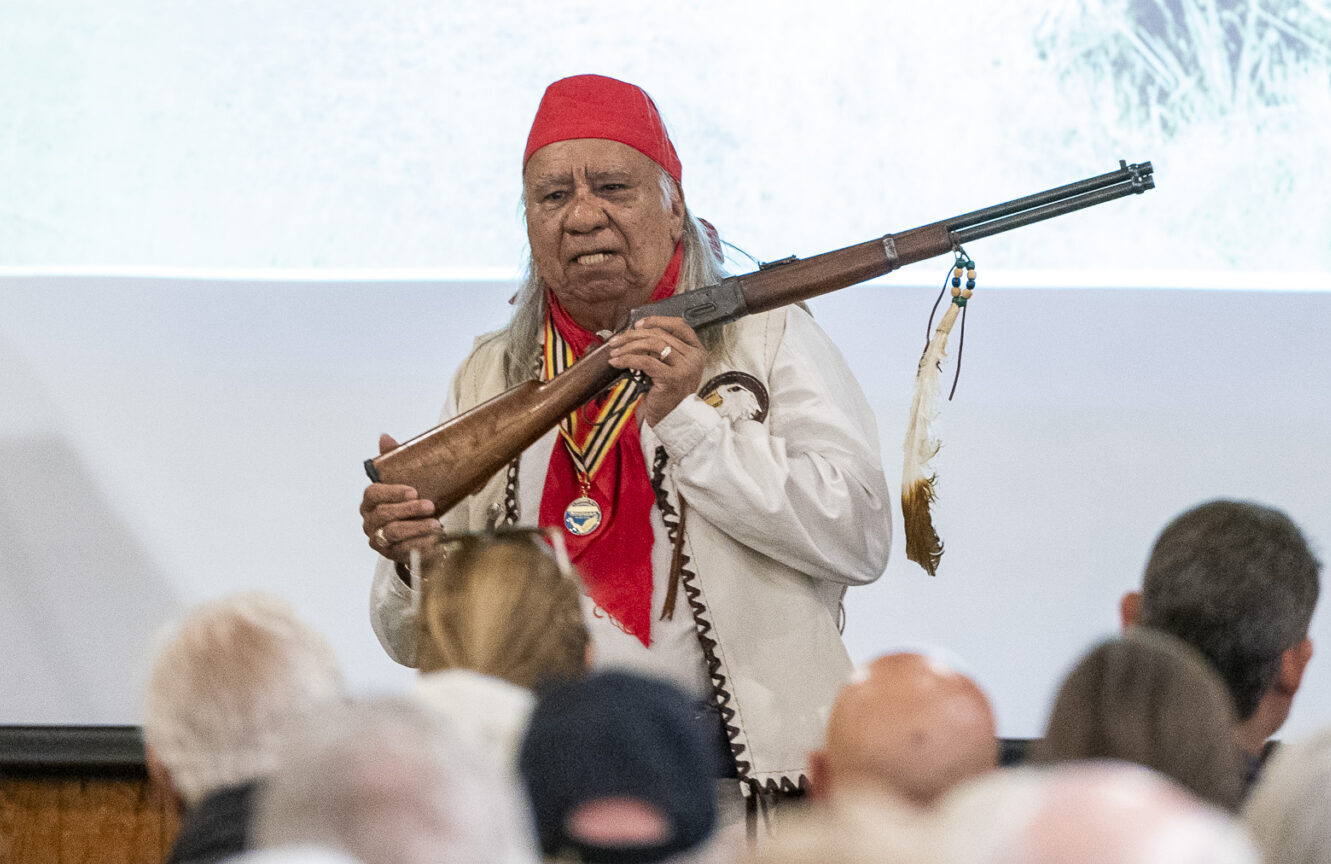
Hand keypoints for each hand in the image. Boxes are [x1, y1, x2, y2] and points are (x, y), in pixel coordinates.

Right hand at [360, 433, 442, 562]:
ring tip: (436, 524)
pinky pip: (403, 551)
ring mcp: (379, 539)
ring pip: (393, 533)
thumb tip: (384, 437)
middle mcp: (370, 520)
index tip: (413, 490)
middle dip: (408, 510)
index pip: (373, 493)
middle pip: (384, 514)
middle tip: (430, 505)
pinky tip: (433, 539)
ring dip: (416, 527)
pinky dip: (419, 544)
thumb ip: (393, 459)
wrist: (419, 530)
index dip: (392, 492)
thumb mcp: (405, 478)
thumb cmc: (410, 502)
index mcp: (370, 500)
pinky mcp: (390, 555)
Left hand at [608, 316, 705, 426]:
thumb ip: (663, 350)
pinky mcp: (672, 378)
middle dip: (633, 335)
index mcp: (697, 351)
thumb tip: (637, 333)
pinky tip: (617, 362)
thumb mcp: (671, 368)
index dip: (657, 320)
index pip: (680, 325)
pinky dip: (627, 359)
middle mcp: (694, 357)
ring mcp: (685, 367)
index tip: (638, 324)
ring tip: (614, 351)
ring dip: (628, 346)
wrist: (673, 420)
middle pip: (660, 334)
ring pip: (652, 344)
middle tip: (617, 340)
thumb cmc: (668, 395)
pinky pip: (645, 361)